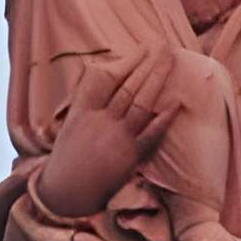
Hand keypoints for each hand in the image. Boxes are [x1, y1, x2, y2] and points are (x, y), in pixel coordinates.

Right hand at [36, 48, 182, 216]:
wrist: (64, 193)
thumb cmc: (69, 156)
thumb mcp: (70, 123)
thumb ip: (88, 100)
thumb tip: (103, 71)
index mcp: (83, 110)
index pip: (106, 79)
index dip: (128, 62)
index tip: (143, 48)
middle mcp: (100, 121)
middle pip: (127, 87)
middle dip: (147, 64)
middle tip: (163, 46)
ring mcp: (116, 139)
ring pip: (140, 103)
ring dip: (157, 80)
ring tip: (170, 61)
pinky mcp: (129, 157)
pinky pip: (150, 134)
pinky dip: (164, 118)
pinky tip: (176, 102)